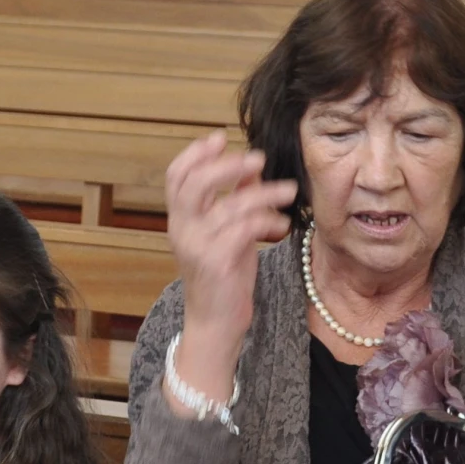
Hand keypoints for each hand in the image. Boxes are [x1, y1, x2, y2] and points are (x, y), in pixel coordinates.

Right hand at [162, 131, 294, 369]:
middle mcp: (182, 230)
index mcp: (180, 220)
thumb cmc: (224, 278)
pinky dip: (268, 222)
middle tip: (257, 157)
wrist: (215, 325)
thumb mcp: (228, 234)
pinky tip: (282, 226)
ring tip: (288, 191)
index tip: (219, 138)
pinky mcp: (216, 263)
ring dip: (264, 193)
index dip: (194, 154)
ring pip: (230, 205)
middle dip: (227, 165)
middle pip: (195, 183)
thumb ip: (234, 200)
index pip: (175, 176)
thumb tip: (252, 167)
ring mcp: (197, 247)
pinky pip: (244, 229)